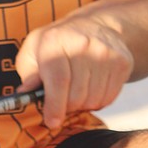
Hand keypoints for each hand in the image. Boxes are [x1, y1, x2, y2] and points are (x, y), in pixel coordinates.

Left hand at [15, 14, 133, 133]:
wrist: (94, 26)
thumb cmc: (57, 44)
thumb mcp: (33, 51)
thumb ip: (28, 73)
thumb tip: (26, 93)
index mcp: (54, 40)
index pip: (58, 80)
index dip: (55, 105)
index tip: (52, 121)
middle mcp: (82, 44)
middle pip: (77, 94)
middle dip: (67, 107)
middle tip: (61, 102)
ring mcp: (105, 52)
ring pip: (94, 99)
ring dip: (82, 105)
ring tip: (75, 91)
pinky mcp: (122, 62)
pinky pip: (109, 98)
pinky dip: (98, 101)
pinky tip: (90, 88)